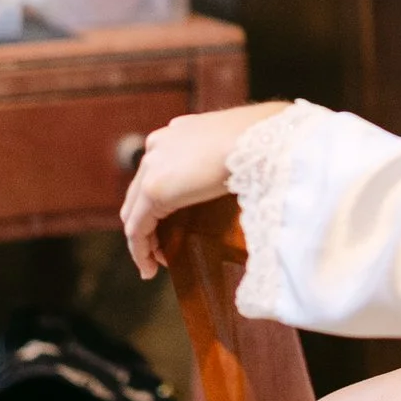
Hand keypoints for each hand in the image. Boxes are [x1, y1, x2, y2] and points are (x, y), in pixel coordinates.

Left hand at [120, 102, 287, 276]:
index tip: (172, 228)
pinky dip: (140, 250)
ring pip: (134, 212)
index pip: (157, 173)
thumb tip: (239, 174)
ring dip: (142, 242)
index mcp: (178, 133)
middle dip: (147, 226)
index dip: (159, 205)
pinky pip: (137, 227)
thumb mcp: (238, 148)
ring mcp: (152, 165)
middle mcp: (158, 145)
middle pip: (139, 194)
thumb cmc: (265, 141)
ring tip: (153, 265)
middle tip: (160, 252)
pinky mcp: (153, 189)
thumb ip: (226, 159)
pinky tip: (150, 268)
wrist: (262, 139)